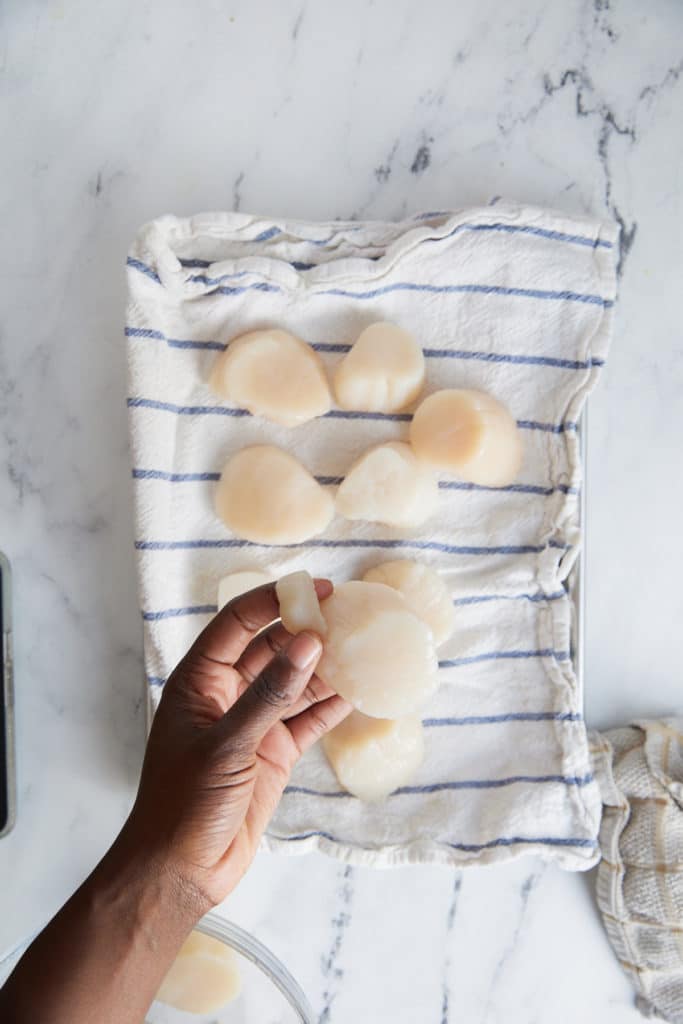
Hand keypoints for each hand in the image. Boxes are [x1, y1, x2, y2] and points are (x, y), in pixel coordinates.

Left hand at [124, 579, 348, 914]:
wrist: (181, 872)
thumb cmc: (183, 804)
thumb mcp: (227, 745)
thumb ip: (270, 695)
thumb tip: (309, 644)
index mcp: (199, 681)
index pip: (238, 623)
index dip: (275, 600)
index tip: (316, 589)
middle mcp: (226, 695)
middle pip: (271, 648)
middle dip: (306, 630)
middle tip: (349, 614)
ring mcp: (251, 724)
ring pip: (293, 683)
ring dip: (324, 667)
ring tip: (362, 646)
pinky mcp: (273, 754)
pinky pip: (306, 720)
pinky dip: (330, 707)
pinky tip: (358, 692)